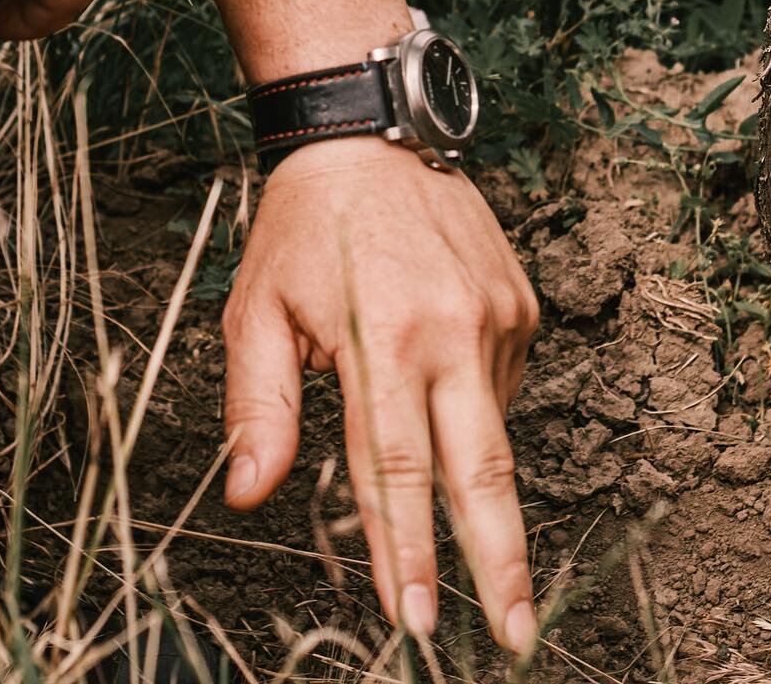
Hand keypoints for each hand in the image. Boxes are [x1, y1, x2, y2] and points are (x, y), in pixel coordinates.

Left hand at [222, 137, 540, 651]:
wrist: (371, 136)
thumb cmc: (305, 225)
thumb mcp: (256, 310)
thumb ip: (256, 409)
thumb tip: (249, 495)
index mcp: (382, 337)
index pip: (395, 473)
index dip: (405, 555)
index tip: (416, 622)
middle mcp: (452, 329)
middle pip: (481, 471)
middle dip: (498, 563)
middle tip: (514, 634)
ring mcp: (496, 315)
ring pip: (492, 429)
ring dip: (470, 471)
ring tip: (430, 430)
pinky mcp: (521, 303)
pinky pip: (502, 382)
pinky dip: (474, 405)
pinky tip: (440, 375)